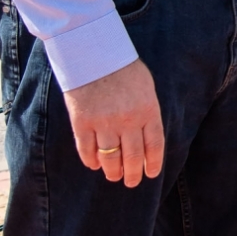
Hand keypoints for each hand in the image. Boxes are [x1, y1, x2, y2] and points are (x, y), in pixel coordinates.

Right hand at [61, 59, 163, 187]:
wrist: (94, 53)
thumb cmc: (124, 68)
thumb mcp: (146, 87)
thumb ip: (147, 112)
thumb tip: (147, 138)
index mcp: (148, 110)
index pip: (154, 146)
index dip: (152, 163)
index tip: (150, 174)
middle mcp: (128, 120)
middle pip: (132, 157)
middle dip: (133, 174)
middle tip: (131, 182)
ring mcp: (104, 122)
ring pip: (109, 158)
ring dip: (112, 172)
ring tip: (114, 176)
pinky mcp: (82, 122)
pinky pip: (87, 150)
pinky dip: (91, 161)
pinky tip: (95, 165)